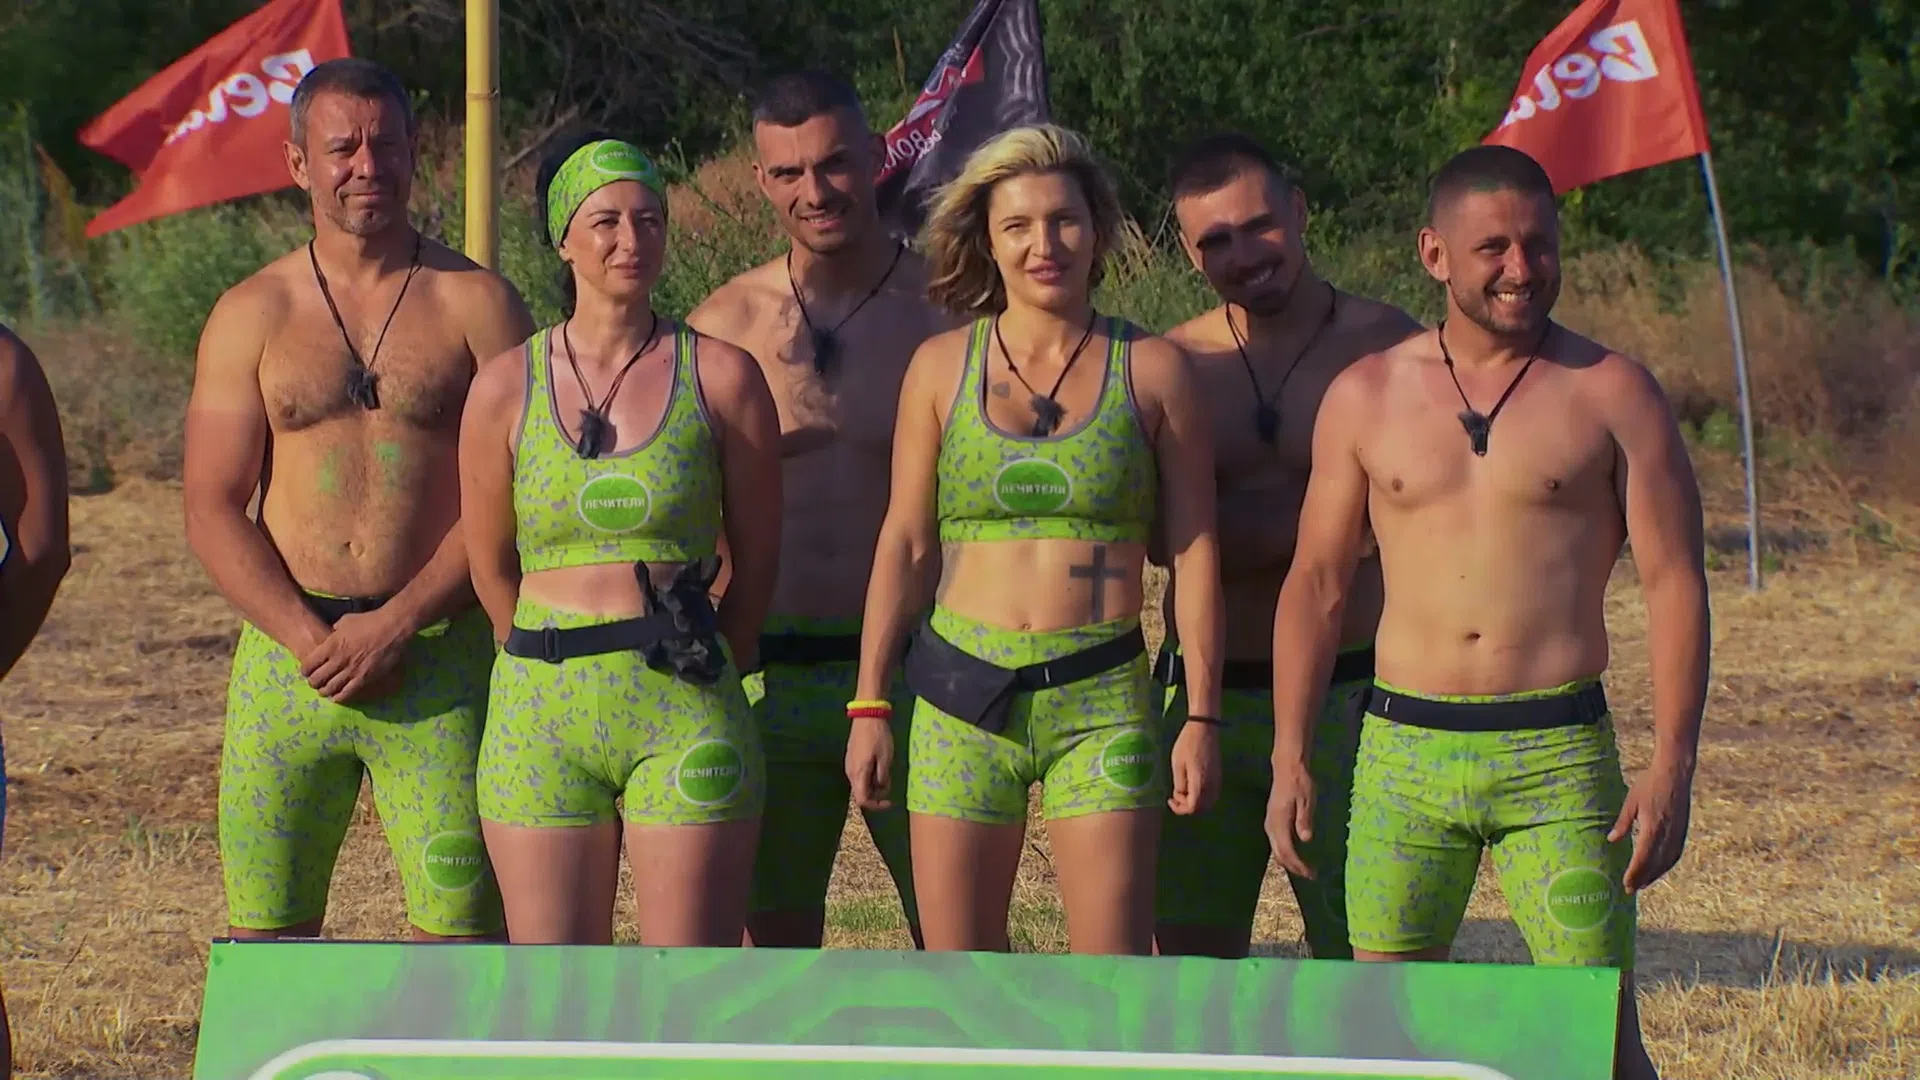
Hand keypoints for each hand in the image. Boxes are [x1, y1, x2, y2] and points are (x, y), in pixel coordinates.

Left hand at [300, 610, 412, 703]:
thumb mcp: (346, 621)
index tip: (306, 671)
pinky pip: (347, 693)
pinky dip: (339, 697)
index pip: (309, 665)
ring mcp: (351, 671)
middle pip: (317, 679)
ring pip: (330, 688)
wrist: (392, 628)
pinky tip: (337, 697)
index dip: (305, 670)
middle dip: (313, 682)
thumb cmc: (369, 621)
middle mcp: (338, 661)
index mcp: (330, 646)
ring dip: (324, 691)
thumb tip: (332, 632)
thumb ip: (335, 630)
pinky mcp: (364, 678)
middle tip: (314, 682)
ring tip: (324, 691)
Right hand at [845, 714, 894, 810]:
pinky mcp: (851, 757)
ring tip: (886, 773)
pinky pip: (859, 774)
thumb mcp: (885, 758)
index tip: (890, 802)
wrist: (867, 715)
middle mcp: (850, 772)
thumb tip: (881, 789)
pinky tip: (878, 766)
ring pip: (860, 783)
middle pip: (861, 792)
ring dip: (873, 784)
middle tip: (890, 784)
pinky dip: (869, 776)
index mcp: (858, 774)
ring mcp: (849, 764)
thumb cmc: (878, 737)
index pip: (863, 800)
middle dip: (876, 794)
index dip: (876, 805)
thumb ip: (883, 778)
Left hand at [1167, 719, 1219, 814]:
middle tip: (1176, 796)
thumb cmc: (1187, 744)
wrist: (1205, 728)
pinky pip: (1212, 794)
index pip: (1193, 808)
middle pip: (1203, 809)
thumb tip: (1181, 796)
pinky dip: (1202, 797)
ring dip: (1196, 802)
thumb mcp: (1177, 764)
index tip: (1170, 799)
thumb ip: (1179, 784)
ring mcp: (1217, 781)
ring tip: (1183, 790)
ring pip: (1209, 803)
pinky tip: (1192, 786)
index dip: (1180, 809)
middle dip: (1188, 807)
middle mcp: (1212, 785)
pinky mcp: (1219, 776)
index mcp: (1200, 783)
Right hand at [1264, 757, 1316, 878]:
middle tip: (1310, 875)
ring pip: (1276, 849)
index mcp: (1280, 822)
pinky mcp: (1272, 820)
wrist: (1287, 768)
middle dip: (1294, 867)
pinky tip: (1295, 853)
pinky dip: (1285, 852)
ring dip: (1289, 861)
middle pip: (1280, 854)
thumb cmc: (1300, 782)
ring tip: (1304, 868)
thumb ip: (1305, 819)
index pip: (1288, 851)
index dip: (1299, 865)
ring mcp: (1270, 823)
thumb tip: (1306, 839)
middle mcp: (1271, 825)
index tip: (1312, 873)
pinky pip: (1276, 842)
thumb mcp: (1307, 800)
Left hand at [1609, 753, 1694, 893]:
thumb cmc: (1649, 784)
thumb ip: (1623, 823)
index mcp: (1652, 827)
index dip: (1634, 873)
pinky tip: (1660, 869)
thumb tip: (1612, 840)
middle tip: (1630, 890)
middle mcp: (1667, 834)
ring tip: (1643, 884)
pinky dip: (1667, 865)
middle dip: (1642, 878)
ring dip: (1655, 875)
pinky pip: (1675, 853)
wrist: (1675, 773)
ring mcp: (1677, 833)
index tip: (1626, 884)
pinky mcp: (1683, 830)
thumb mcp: (1631, 801)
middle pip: (1654, 863)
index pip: (1642, 857)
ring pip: (1667, 861)